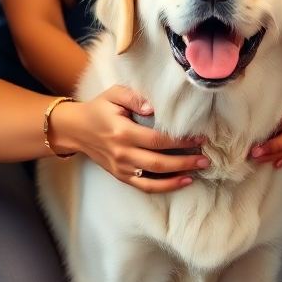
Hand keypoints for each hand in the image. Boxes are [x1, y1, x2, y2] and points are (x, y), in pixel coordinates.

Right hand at [49, 85, 209, 193]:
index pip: (157, 140)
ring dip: (178, 177)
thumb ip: (134, 97)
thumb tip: (155, 107)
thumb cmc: (98, 108)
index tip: (199, 137)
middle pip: (159, 162)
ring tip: (198, 172)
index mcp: (122, 132)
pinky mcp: (121, 176)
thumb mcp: (114, 94)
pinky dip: (164, 187)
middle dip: (185, 161)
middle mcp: (122, 153)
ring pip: (153, 179)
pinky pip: (144, 186)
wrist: (76, 130)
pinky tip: (181, 182)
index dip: (180, 141)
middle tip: (206, 158)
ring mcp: (121, 168)